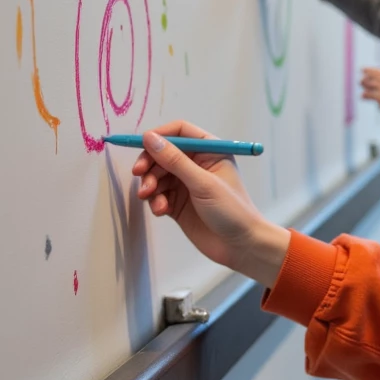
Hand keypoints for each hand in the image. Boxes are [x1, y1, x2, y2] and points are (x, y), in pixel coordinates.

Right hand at [131, 121, 288, 286]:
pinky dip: (155, 200)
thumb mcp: (203, 183)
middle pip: (163, 154)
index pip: (180, 132)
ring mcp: (186, 184)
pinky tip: (161, 210)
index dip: (159, 135)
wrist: (240, 247)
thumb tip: (149, 138)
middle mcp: (197, 165)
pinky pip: (158, 195)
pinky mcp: (178, 203)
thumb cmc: (232, 211)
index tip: (141, 144)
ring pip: (157, 175)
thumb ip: (175, 161)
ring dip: (150, 184)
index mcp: (210, 152)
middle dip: (149, 164)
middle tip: (138, 174)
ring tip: (149, 197)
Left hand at [361, 68, 379, 126]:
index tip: (364, 70)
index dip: (370, 70)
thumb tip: (376, 83)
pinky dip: (365, 95)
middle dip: (366, 77)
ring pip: (371, 84)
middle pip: (374, 76)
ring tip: (362, 88)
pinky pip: (369, 94)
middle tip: (361, 81)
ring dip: (364, 85)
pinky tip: (362, 96)